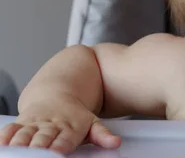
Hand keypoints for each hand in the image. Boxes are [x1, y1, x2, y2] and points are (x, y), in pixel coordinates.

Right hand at [0, 99, 120, 154]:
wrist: (59, 91)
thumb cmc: (75, 115)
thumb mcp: (92, 123)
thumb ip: (102, 135)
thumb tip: (115, 143)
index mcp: (71, 127)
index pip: (63, 142)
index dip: (58, 149)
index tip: (55, 155)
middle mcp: (52, 125)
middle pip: (42, 140)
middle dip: (36, 150)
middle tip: (33, 155)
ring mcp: (36, 123)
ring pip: (25, 135)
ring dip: (19, 145)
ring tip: (16, 153)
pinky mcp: (22, 121)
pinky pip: (11, 129)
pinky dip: (5, 137)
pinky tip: (2, 145)